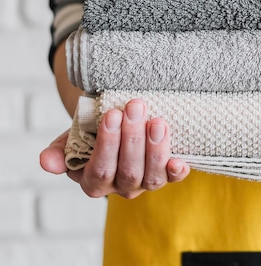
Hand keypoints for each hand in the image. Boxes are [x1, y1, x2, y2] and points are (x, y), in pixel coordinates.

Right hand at [39, 99, 189, 198]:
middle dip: (132, 138)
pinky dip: (177, 171)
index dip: (107, 144)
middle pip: (128, 171)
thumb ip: (62, 150)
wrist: (119, 123)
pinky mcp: (166, 174)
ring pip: (151, 177)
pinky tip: (179, 161)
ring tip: (158, 122)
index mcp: (93, 181)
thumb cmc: (94, 130)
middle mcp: (120, 187)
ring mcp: (145, 182)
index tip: (112, 114)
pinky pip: (173, 178)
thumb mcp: (75, 137)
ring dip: (156, 149)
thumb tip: (46, 161)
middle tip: (135, 107)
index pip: (100, 170)